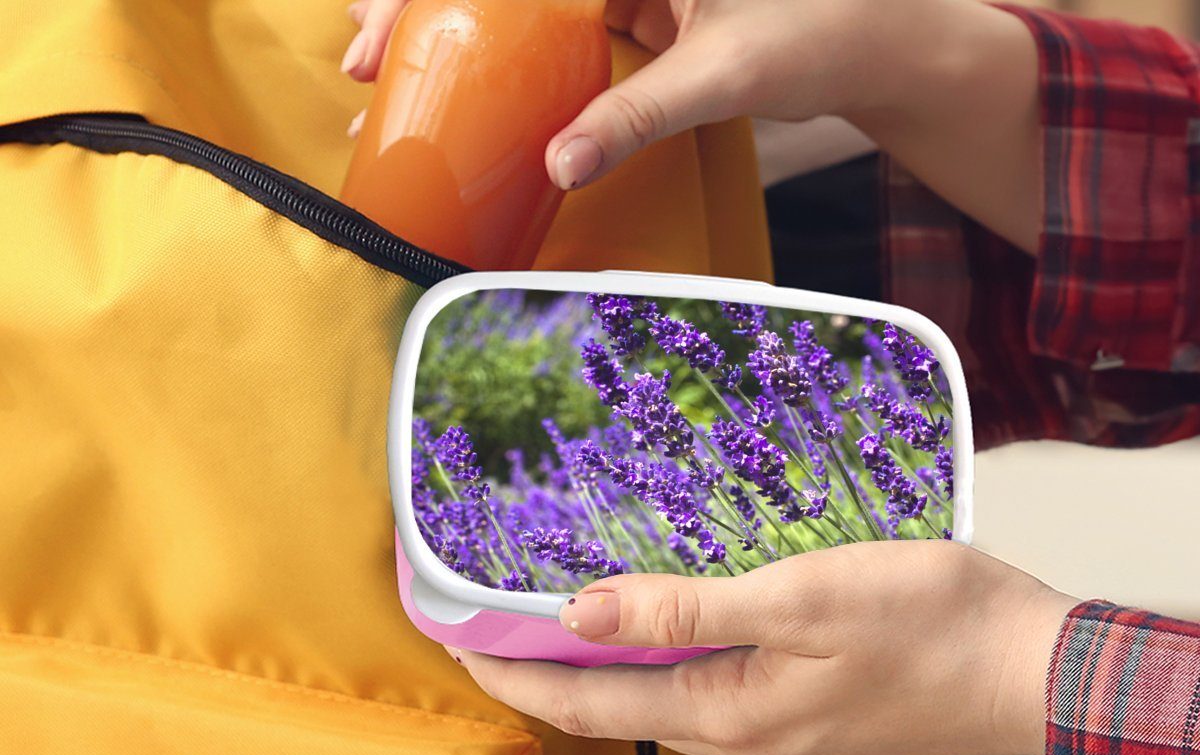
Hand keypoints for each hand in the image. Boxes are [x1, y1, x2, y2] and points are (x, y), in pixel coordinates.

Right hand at [339, 0, 1040, 250]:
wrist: (873, 45)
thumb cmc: (819, 32)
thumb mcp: (722, 72)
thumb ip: (639, 114)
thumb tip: (558, 165)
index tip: (382, 30)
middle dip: (421, 12)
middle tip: (363, 66)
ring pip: (517, 8)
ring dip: (455, 43)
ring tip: (391, 88)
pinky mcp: (629, 14)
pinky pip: (551, 36)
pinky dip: (507, 66)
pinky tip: (469, 101)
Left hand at [450, 541, 1076, 754]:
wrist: (1034, 667)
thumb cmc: (930, 623)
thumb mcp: (802, 596)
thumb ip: (690, 609)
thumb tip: (584, 613)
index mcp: (735, 713)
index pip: (595, 700)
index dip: (522, 673)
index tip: (463, 647)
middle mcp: (751, 742)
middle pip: (626, 707)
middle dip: (560, 672)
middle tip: (506, 627)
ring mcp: (788, 742)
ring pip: (676, 703)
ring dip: (622, 666)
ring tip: (581, 619)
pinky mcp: (819, 726)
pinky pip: (724, 698)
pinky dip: (682, 666)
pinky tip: (685, 631)